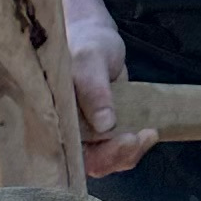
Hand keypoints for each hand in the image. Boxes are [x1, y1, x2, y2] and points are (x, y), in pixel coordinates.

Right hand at [54, 0, 154, 177]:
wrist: (94, 37)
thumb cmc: (83, 43)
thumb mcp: (88, 60)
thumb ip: (93, 89)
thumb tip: (105, 124)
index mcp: (52, 121)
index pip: (70, 156)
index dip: (97, 156)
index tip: (122, 138)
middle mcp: (66, 133)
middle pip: (91, 163)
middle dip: (118, 155)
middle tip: (140, 136)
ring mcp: (86, 135)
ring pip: (108, 159)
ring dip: (130, 152)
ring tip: (149, 132)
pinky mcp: (103, 132)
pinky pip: (118, 149)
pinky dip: (135, 145)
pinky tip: (148, 130)